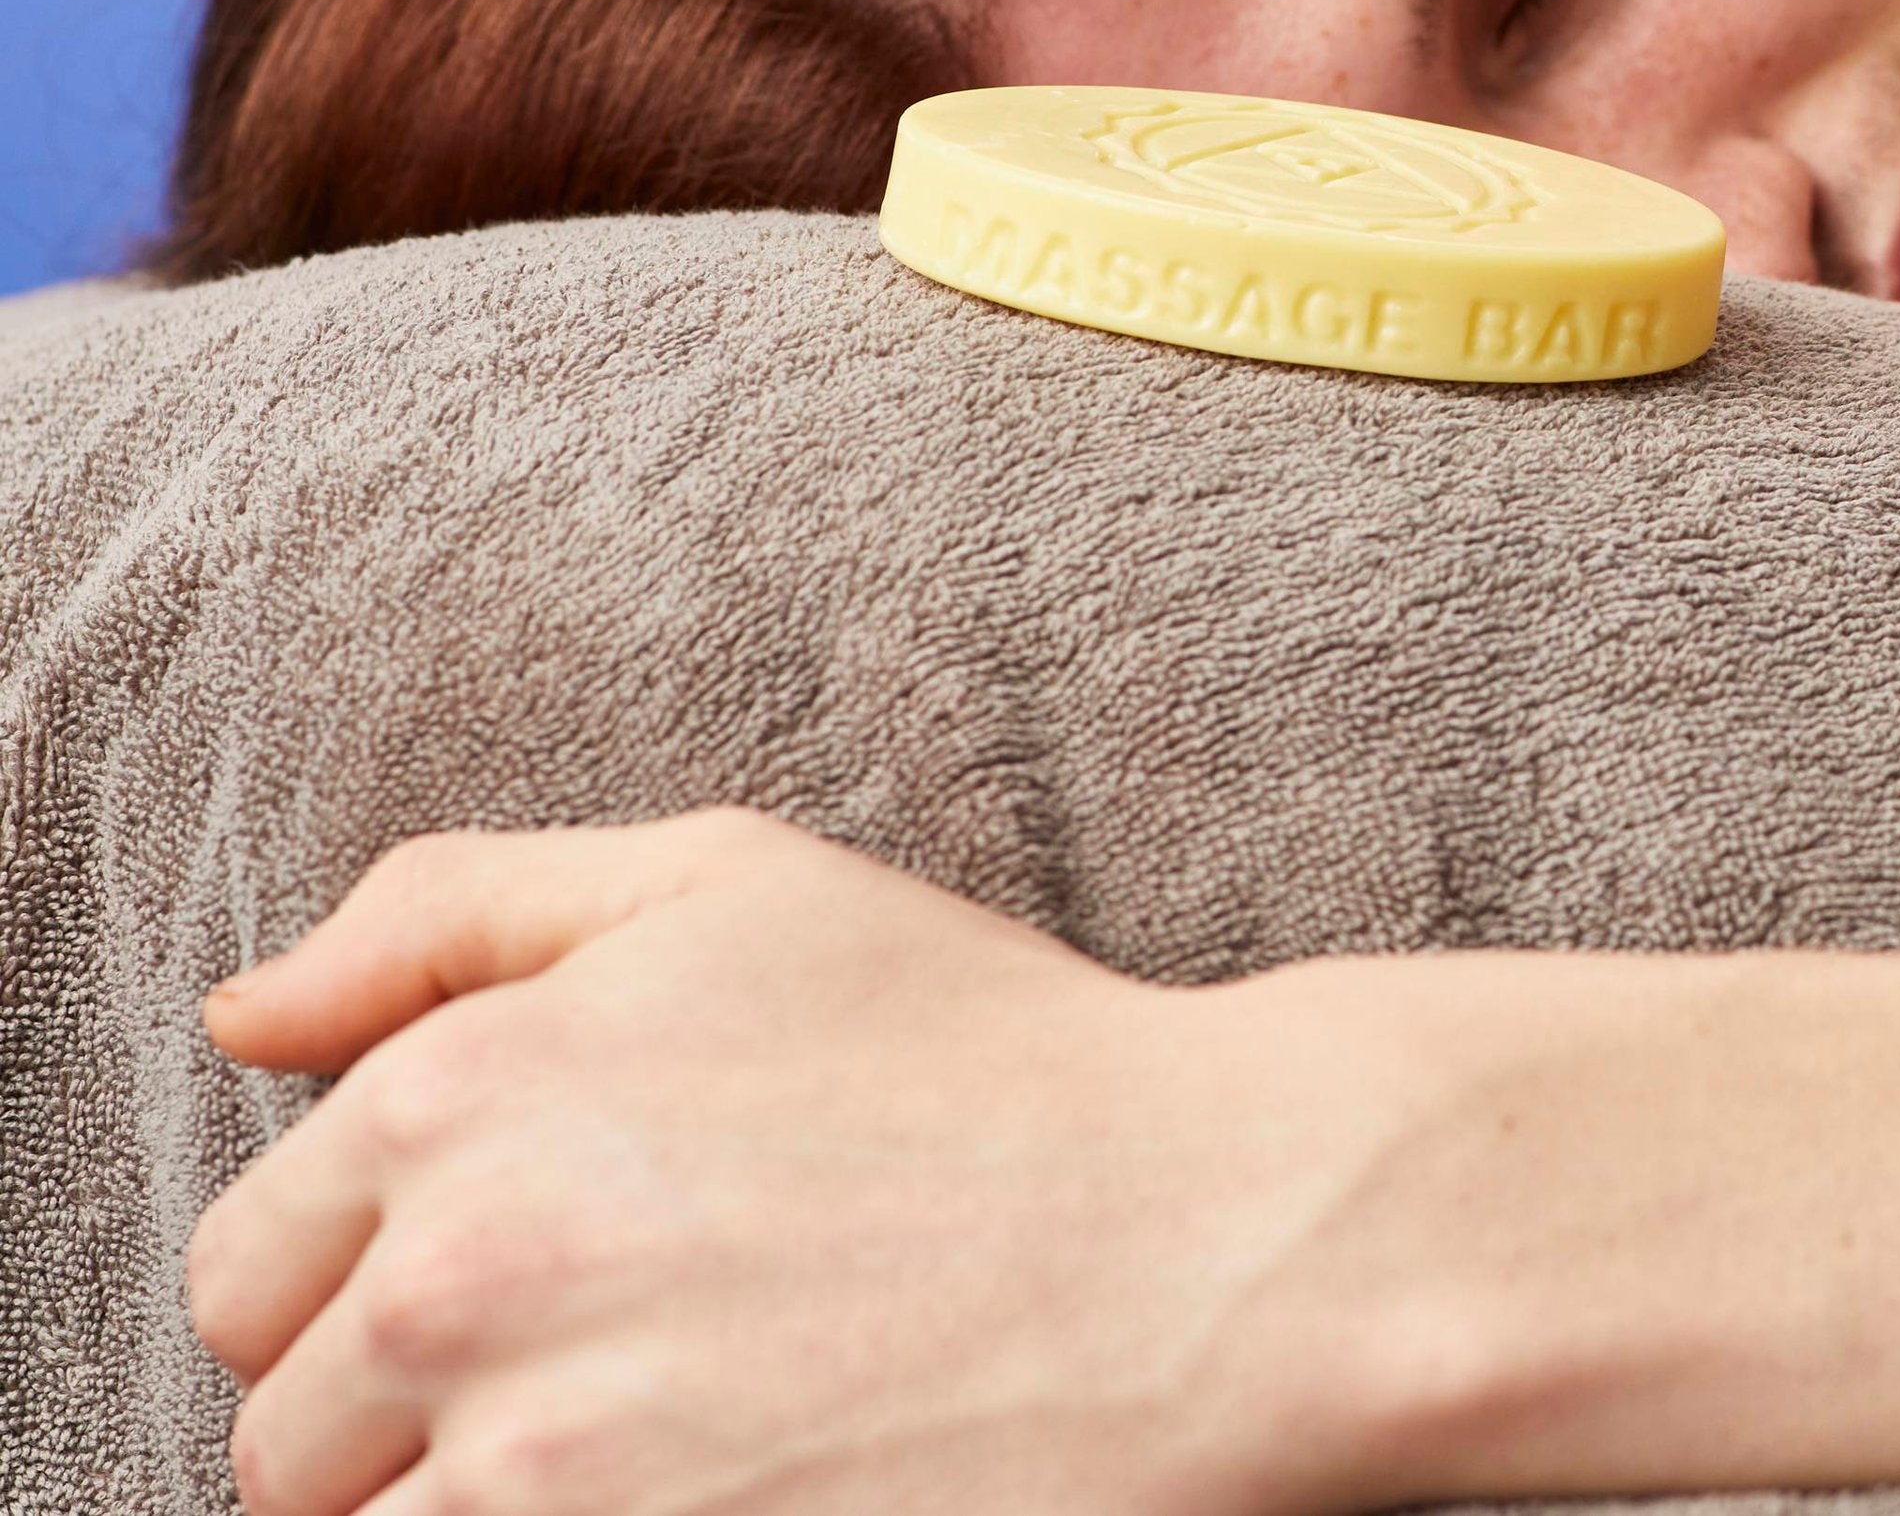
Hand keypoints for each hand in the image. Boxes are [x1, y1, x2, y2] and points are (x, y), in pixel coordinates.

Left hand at [185, 812, 1438, 1515]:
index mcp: (458, 1090)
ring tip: (666, 1445)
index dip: (370, 1291)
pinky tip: (701, 1489)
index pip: (253, 1271)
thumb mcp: (731, 889)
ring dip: (478, 1510)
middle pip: (289, 1439)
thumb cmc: (989, 1058)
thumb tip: (245, 1016)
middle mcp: (460, 1274)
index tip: (524, 1294)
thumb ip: (456, 913)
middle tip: (617, 1376)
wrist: (1211, 1240)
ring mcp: (539, 1458)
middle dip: (413, 1422)